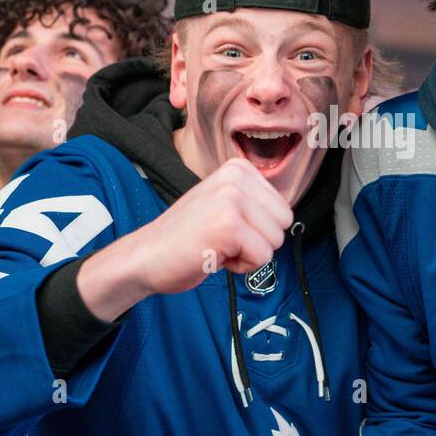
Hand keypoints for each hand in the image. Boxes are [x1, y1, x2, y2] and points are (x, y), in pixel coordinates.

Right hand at [78, 158, 293, 320]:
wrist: (147, 256)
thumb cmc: (187, 237)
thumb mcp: (225, 205)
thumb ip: (254, 204)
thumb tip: (288, 216)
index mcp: (239, 168)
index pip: (283, 208)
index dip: (258, 229)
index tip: (226, 228)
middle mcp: (237, 177)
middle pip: (284, 223)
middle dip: (258, 241)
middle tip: (222, 239)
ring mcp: (232, 199)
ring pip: (275, 241)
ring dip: (248, 254)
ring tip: (217, 245)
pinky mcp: (228, 226)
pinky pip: (262, 257)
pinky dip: (240, 267)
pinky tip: (214, 255)